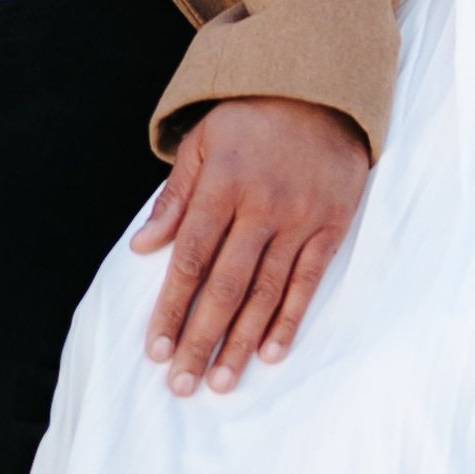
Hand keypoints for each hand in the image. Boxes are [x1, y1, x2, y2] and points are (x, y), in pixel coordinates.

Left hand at [129, 97, 368, 391]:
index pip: (190, 259)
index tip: (155, 350)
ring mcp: (300, 217)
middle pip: (226, 285)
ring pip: (266, 292)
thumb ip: (174, 198)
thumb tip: (142, 248)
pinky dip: (289, 319)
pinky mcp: (332, 225)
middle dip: (200, 339)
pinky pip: (308, 281)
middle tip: (182, 385)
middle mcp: (262, 204)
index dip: (171, 308)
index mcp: (222, 184)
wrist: (322, 87)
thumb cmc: (250, 117)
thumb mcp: (202, 142)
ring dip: (242, 342)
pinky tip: (271, 354)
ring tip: (221, 382)